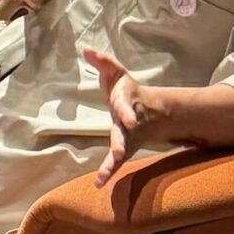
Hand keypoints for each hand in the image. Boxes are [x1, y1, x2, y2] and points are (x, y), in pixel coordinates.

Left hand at [84, 46, 158, 187]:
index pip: (125, 107)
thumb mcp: (115, 72)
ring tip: (104, 175)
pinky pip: (115, 162)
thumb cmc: (126, 89)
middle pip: (124, 133)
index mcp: (125, 102)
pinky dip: (107, 172)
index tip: (128, 119)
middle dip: (122, 141)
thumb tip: (85, 49)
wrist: (149, 111)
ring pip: (121, 150)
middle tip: (121, 152)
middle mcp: (127, 122)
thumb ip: (102, 61)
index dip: (126, 112)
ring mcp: (126, 137)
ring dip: (114, 161)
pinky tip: (99, 184)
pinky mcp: (123, 148)